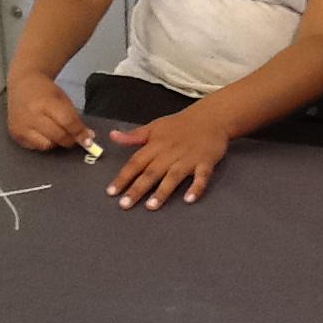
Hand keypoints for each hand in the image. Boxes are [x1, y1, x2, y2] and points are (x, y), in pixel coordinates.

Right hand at [7, 72, 93, 150]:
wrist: (22, 83)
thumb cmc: (44, 90)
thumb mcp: (62, 98)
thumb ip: (74, 118)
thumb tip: (87, 137)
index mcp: (45, 102)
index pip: (67, 122)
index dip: (79, 132)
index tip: (88, 140)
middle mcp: (31, 115)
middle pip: (58, 136)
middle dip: (70, 139)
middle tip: (74, 137)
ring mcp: (21, 126)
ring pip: (47, 145)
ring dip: (56, 142)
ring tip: (56, 131)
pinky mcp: (16, 135)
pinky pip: (35, 147)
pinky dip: (44, 142)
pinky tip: (44, 132)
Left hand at [105, 110, 228, 209]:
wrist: (210, 116)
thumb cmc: (180, 124)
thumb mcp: (154, 127)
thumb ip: (134, 135)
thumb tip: (113, 136)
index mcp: (156, 145)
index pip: (136, 162)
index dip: (123, 177)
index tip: (111, 191)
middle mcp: (170, 153)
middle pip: (151, 172)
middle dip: (137, 189)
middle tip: (125, 204)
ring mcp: (188, 158)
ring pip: (173, 176)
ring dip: (162, 191)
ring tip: (151, 206)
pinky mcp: (205, 162)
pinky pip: (201, 176)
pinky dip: (196, 187)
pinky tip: (189, 199)